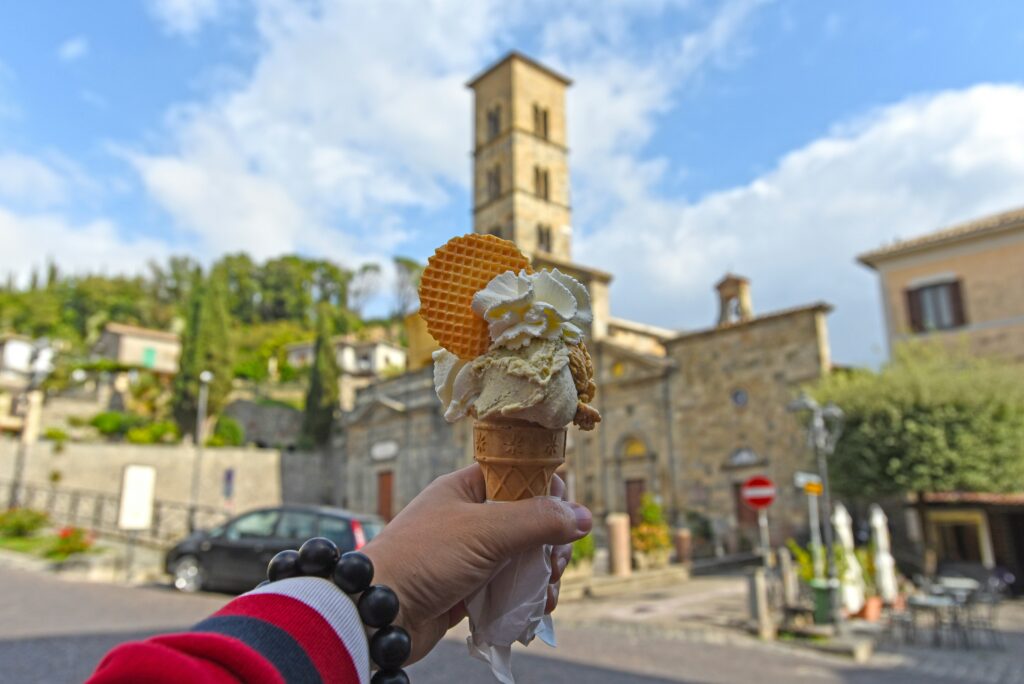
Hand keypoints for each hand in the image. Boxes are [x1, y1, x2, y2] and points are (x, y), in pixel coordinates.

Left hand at [361, 464, 591, 663]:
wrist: (378, 612)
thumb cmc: (426, 558)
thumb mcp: (486, 532)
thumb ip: (537, 521)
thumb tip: (584, 517)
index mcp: (467, 488)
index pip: (520, 475)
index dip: (548, 493)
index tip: (563, 518)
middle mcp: (469, 517)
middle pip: (529, 520)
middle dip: (551, 543)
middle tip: (555, 565)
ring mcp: (470, 554)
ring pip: (524, 556)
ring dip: (543, 574)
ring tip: (547, 594)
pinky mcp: (470, 588)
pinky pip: (511, 586)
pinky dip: (528, 596)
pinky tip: (538, 608)